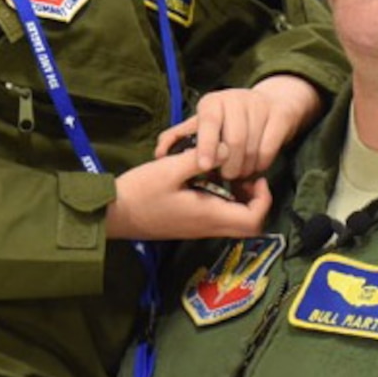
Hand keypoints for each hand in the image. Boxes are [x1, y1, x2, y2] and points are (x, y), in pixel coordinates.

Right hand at [107, 148, 271, 240]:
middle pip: (249, 226)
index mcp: (208, 214)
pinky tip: (211, 181)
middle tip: (247, 176)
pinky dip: (226, 203)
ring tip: (230, 175)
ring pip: (235, 223)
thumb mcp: (170, 168)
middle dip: (256, 202)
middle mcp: (208, 226)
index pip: (254, 220)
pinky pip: (220, 219)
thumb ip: (201, 157)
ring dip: (241, 202)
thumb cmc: (140, 191)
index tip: (255, 176)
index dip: (263, 199)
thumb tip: (227, 147)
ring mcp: (199, 229)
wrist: (114, 214)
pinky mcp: (190, 225)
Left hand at [154, 76, 323, 179]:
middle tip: (226, 177)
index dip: (205, 146)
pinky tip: (256, 168)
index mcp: (212, 103)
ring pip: (252, 147)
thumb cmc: (227, 121)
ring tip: (239, 175)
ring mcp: (259, 105)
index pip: (208, 123)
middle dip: (228, 165)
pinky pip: (270, 148)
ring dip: (245, 168)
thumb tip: (158, 155)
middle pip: (233, 140)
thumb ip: (179, 138)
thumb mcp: (201, 125)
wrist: (270, 104)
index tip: (202, 166)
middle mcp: (235, 99)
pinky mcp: (280, 115)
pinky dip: (262, 164)